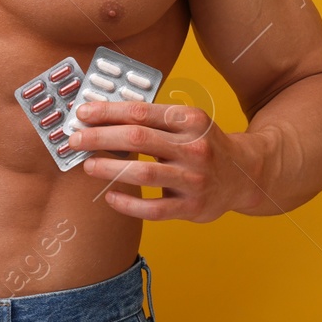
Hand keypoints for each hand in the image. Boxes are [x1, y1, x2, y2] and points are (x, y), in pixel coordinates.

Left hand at [67, 100, 276, 221]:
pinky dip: (128, 203)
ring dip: (109, 169)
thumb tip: (103, 117)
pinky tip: (110, 196)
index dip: (107, 112)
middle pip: (138, 139)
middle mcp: (194, 148)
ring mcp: (195, 180)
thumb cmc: (204, 144)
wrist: (246, 175)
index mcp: (190, 120)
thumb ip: (152, 119)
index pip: (140, 112)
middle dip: (100, 137)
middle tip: (74, 139)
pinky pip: (154, 209)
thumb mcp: (187, 122)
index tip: (83, 112)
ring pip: (143, 173)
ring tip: (87, 165)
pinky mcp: (193, 208)